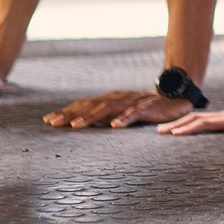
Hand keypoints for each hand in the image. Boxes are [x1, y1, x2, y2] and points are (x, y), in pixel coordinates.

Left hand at [42, 89, 192, 128]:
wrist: (175, 97)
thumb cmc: (145, 108)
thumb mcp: (121, 112)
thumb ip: (103, 116)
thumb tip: (81, 125)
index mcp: (110, 99)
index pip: (84, 104)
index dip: (66, 111)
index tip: (48, 120)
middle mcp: (117, 98)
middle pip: (90, 106)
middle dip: (70, 114)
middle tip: (53, 123)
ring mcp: (132, 102)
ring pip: (108, 109)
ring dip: (90, 117)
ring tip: (76, 126)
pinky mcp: (147, 107)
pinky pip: (134, 113)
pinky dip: (124, 119)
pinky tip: (114, 126)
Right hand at [158, 97, 223, 136]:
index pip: (203, 124)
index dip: (188, 129)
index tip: (173, 134)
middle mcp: (222, 117)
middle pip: (193, 119)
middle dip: (176, 125)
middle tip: (158, 131)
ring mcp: (223, 117)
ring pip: (196, 119)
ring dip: (180, 123)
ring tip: (166, 129)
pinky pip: (203, 121)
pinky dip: (190, 124)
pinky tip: (186, 128)